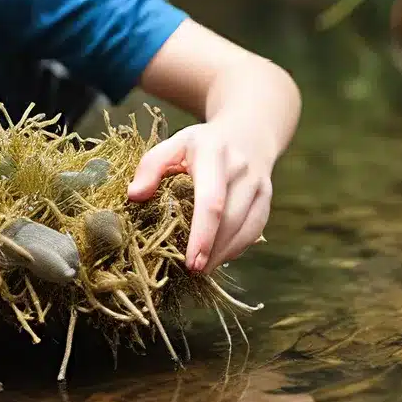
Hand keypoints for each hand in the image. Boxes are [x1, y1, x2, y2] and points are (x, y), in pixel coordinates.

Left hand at [126, 122, 272, 274]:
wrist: (246, 132)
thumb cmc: (201, 144)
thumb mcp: (173, 144)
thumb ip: (151, 166)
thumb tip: (134, 196)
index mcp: (213, 154)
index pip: (211, 201)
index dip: (203, 234)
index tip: (191, 260)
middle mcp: (241, 169)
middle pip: (231, 219)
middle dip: (213, 249)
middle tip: (193, 269)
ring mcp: (259, 184)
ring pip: (246, 228)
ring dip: (225, 253)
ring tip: (204, 268)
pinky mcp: (267, 197)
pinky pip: (255, 229)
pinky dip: (237, 247)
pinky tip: (220, 256)